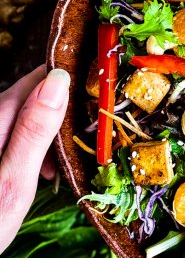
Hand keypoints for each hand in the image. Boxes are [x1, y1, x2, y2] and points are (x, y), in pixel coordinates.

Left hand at [0, 66, 69, 253]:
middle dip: (62, 117)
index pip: (40, 78)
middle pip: (36, 96)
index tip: (96, 105)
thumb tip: (59, 80)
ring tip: (56, 168)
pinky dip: (35, 147)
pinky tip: (40, 170)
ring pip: (30, 115)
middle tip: (76, 150)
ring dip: (50, 135)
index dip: (72, 85)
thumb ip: (36, 129)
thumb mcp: (15, 179)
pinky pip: (19, 132)